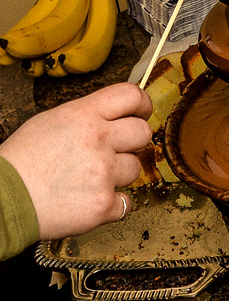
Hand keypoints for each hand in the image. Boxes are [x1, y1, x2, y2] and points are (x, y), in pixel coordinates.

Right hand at [0, 83, 151, 239]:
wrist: (5, 198)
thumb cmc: (22, 162)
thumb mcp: (51, 121)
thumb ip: (87, 116)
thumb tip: (113, 116)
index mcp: (85, 116)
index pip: (131, 96)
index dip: (143, 104)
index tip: (143, 112)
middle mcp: (98, 140)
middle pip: (143, 133)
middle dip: (133, 142)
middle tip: (117, 150)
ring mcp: (103, 173)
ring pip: (135, 169)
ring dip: (118, 175)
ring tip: (89, 178)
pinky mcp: (103, 203)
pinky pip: (125, 202)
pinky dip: (111, 204)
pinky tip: (88, 198)